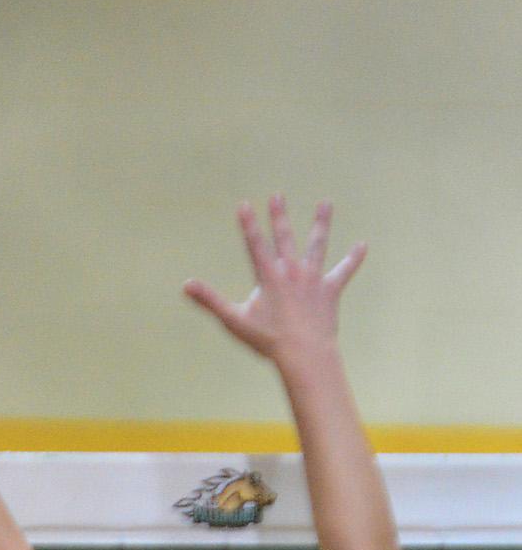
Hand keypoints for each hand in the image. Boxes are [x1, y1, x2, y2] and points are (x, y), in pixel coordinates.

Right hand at [184, 196, 366, 365]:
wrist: (304, 354)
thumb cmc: (268, 340)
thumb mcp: (234, 321)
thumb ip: (209, 300)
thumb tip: (186, 285)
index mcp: (269, 276)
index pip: (255, 244)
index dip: (248, 224)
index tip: (245, 204)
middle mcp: (292, 271)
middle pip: (284, 237)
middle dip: (279, 215)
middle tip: (277, 195)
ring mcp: (313, 279)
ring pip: (317, 245)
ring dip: (321, 224)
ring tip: (326, 204)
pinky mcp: (330, 291)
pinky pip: (344, 271)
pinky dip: (353, 259)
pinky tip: (362, 246)